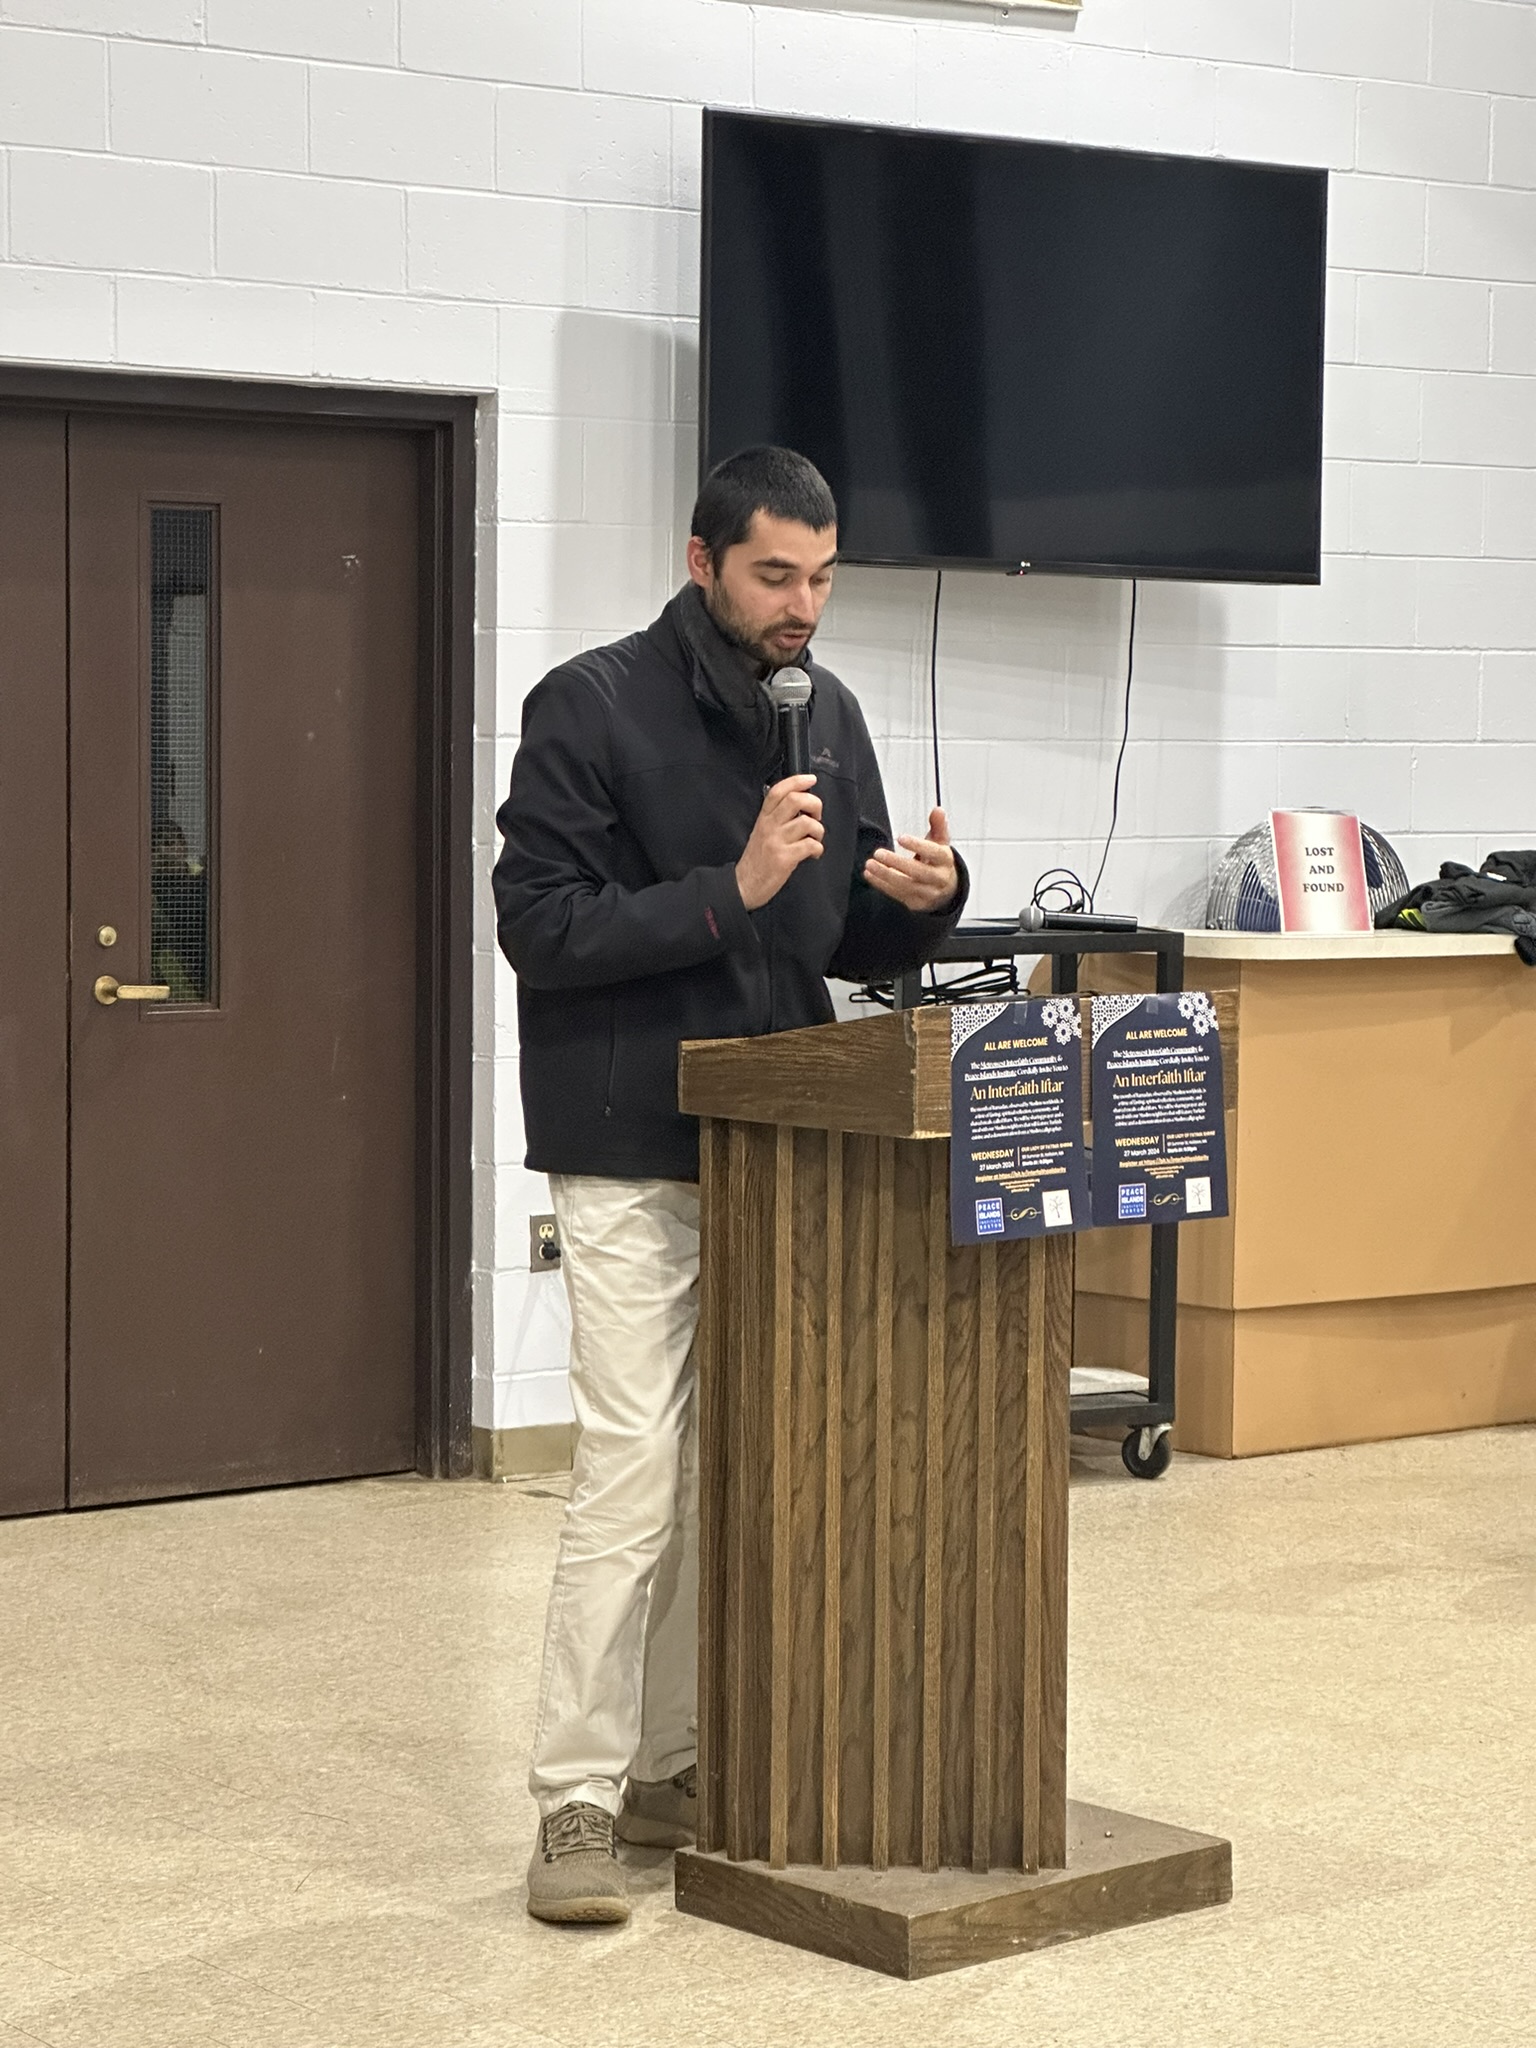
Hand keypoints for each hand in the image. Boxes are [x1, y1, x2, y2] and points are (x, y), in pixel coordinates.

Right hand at [736, 774, 823, 909]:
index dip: (797, 781)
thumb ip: (777, 818)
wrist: (744, 885)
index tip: (810, 779)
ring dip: (819, 831)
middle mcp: (769, 826)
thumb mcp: (761, 832)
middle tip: (816, 816)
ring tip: (815, 839)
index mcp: (764, 818)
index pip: (778, 791)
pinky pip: (810, 845)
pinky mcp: (784, 858)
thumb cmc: (757, 860)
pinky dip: (817, 849)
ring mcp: (776, 842)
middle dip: (815, 804)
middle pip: (795, 800)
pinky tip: (813, 854)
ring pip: (807, 823)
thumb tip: (801, 806)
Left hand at [864, 808, 958, 913]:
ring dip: (885, 875)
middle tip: (879, 853)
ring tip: (870, 864)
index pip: (934, 852)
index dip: (918, 845)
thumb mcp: (941, 843)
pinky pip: (897, 894)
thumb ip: (938, 826)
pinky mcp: (916, 903)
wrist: (946, 890)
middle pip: (918, 872)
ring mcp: (928, 893)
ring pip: (905, 885)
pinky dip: (881, 884)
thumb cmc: (939, 863)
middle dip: (897, 863)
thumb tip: (938, 810)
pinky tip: (870, 875)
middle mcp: (939, 878)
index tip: (901, 838)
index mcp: (945, 861)